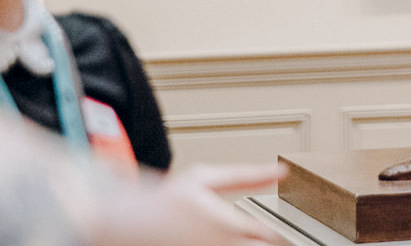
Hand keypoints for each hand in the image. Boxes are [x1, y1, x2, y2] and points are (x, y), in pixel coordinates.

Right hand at [91, 163, 286, 245]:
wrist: (127, 221)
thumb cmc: (164, 199)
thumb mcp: (205, 177)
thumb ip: (246, 175)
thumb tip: (281, 171)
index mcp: (226, 226)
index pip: (270, 236)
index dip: (281, 232)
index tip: (284, 228)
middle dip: (266, 243)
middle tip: (268, 235)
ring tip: (250, 238)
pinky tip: (225, 242)